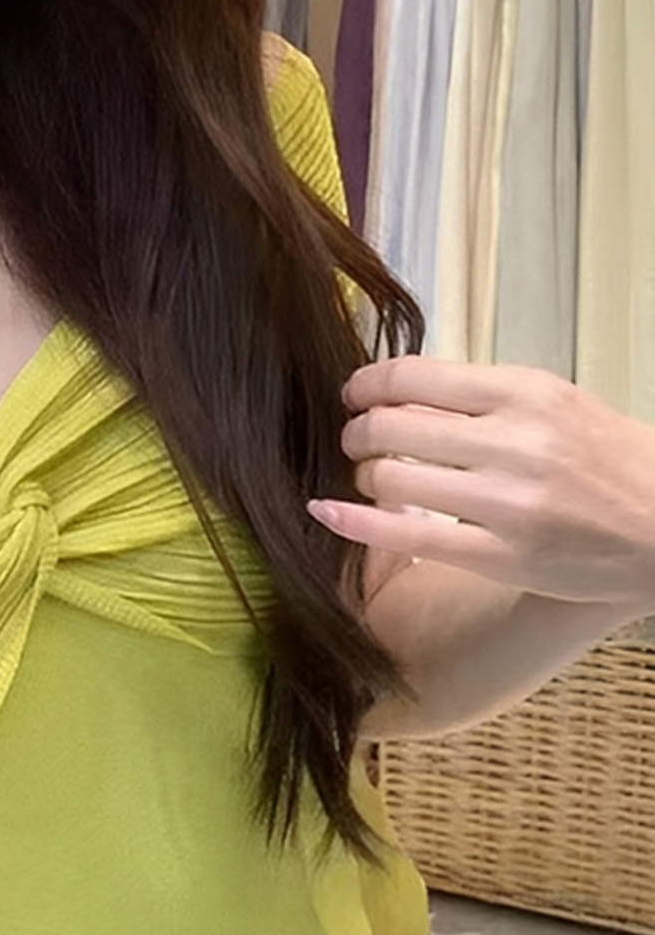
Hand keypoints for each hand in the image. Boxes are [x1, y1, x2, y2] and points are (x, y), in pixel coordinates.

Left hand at [307, 356, 654, 610]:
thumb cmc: (607, 459)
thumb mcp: (554, 402)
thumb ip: (481, 395)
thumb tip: (398, 390)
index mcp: (523, 394)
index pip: (411, 378)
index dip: (365, 385)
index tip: (353, 395)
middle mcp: (512, 444)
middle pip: (388, 427)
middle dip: (356, 433)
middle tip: (356, 440)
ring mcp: (505, 504)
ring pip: (388, 480)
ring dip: (363, 477)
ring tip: (372, 478)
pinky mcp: (500, 556)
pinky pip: (404, 537)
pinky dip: (352, 521)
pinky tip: (326, 511)